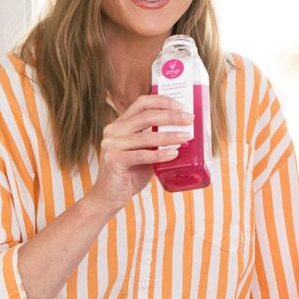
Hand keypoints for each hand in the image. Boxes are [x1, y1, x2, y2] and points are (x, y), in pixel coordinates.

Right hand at [88, 95, 191, 215]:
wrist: (109, 197)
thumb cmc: (129, 174)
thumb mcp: (145, 153)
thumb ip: (156, 142)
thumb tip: (184, 132)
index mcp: (119, 125)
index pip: (141, 103)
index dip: (161, 101)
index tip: (180, 105)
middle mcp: (113, 131)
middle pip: (145, 116)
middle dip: (170, 116)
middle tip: (189, 119)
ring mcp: (111, 145)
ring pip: (145, 136)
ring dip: (169, 136)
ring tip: (186, 137)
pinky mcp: (113, 160)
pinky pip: (141, 155)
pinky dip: (160, 154)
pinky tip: (173, 154)